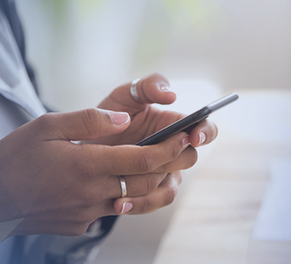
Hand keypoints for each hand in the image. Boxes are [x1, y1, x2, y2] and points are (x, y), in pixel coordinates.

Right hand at [0, 108, 194, 262]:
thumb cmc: (14, 159)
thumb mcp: (45, 127)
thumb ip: (87, 120)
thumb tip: (122, 118)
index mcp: (87, 164)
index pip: (143, 158)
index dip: (170, 147)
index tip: (186, 134)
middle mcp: (94, 192)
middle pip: (147, 181)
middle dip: (173, 164)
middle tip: (188, 149)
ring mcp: (89, 213)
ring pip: (134, 199)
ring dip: (154, 182)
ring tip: (164, 166)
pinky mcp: (82, 225)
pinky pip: (112, 210)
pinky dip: (125, 196)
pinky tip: (120, 182)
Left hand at [85, 73, 218, 216]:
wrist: (84, 144)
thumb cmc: (109, 116)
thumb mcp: (125, 95)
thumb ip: (148, 86)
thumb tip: (172, 94)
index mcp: (175, 125)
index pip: (205, 129)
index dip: (206, 133)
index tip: (194, 136)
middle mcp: (174, 151)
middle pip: (189, 158)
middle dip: (174, 160)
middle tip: (153, 160)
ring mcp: (162, 174)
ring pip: (170, 187)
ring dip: (153, 188)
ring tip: (132, 185)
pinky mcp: (147, 193)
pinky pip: (153, 203)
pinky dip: (138, 205)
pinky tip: (119, 204)